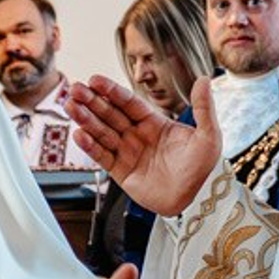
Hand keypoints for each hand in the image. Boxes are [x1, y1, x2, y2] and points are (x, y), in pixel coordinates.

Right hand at [66, 75, 221, 216]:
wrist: (198, 199)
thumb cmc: (205, 168)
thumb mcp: (209, 134)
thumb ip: (203, 107)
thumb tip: (204, 79)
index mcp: (155, 123)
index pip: (128, 103)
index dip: (111, 91)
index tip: (95, 80)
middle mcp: (138, 136)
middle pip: (110, 114)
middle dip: (92, 102)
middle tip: (75, 89)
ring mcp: (128, 154)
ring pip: (102, 133)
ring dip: (86, 119)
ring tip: (70, 106)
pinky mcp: (122, 173)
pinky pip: (102, 157)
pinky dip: (90, 146)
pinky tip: (79, 134)